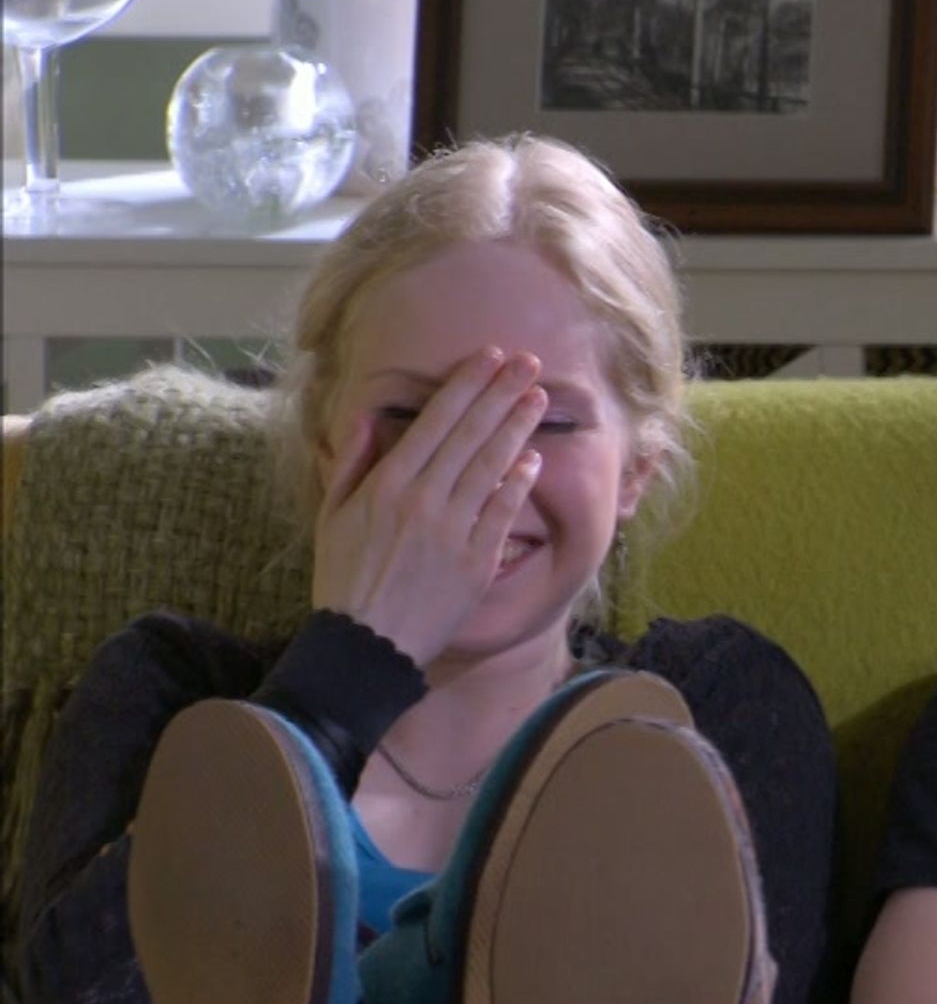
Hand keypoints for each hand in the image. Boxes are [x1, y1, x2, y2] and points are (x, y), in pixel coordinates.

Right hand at [311, 348, 546, 666]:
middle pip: (470, 434)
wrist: (365, 646)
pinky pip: (503, 513)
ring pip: (492, 466)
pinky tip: (533, 458)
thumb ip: (352, 461)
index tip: (489, 357)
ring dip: (518, 427)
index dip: (466, 385)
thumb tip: (371, 415)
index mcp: (386, 485)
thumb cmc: (343, 578)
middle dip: (501, 393)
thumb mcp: (331, 516)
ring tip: (538, 398)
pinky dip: (518, 483)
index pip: (435, 420)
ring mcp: (453, 532)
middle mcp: (423, 501)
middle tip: (528, 362)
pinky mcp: (477, 562)